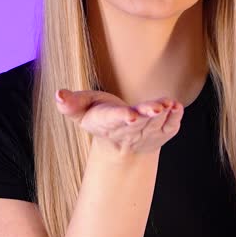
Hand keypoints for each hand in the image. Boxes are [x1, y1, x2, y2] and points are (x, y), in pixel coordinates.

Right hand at [53, 88, 184, 155]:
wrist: (119, 142)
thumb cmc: (99, 116)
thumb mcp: (82, 109)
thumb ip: (71, 103)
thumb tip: (58, 95)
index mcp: (107, 122)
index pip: (114, 120)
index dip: (122, 117)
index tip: (130, 115)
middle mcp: (127, 130)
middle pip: (139, 123)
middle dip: (148, 114)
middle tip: (157, 108)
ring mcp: (146, 134)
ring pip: (156, 124)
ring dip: (164, 114)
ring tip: (169, 103)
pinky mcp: (161, 133)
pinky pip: (170, 127)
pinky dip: (175, 118)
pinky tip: (177, 107)